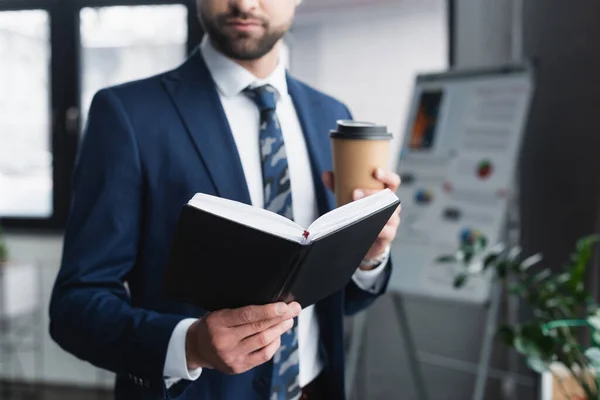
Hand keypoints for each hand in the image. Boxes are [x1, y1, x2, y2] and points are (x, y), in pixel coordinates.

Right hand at [186, 302, 301, 373]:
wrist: (196, 348)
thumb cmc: (212, 325)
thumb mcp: (220, 312)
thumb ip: (240, 310)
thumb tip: (271, 305)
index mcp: (218, 322)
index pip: (247, 315)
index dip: (268, 310)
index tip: (284, 306)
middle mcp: (224, 341)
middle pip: (259, 328)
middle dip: (280, 318)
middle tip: (294, 309)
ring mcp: (232, 356)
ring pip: (263, 342)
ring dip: (279, 330)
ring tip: (288, 321)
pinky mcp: (238, 367)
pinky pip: (262, 356)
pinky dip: (274, 344)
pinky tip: (278, 336)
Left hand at [322, 168, 400, 268]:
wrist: (364, 240)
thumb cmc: (360, 215)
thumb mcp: (349, 199)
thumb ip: (339, 187)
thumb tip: (326, 174)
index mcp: (385, 194)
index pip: (393, 182)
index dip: (387, 176)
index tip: (375, 172)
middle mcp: (392, 206)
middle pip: (389, 197)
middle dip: (371, 193)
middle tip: (354, 193)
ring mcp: (393, 221)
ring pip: (389, 213)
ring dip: (374, 211)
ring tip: (358, 210)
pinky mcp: (389, 235)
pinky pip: (387, 231)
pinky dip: (377, 228)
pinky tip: (367, 226)